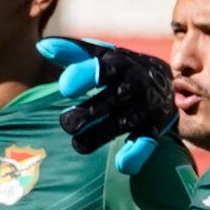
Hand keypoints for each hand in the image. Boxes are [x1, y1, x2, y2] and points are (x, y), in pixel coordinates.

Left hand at [41, 38, 176, 174]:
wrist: (166, 80)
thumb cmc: (120, 68)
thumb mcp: (101, 55)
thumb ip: (72, 52)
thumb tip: (43, 47)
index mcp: (118, 64)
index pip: (101, 70)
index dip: (83, 77)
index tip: (65, 89)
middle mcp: (135, 85)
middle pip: (109, 101)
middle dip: (85, 114)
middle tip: (66, 124)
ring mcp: (146, 107)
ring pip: (121, 124)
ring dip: (99, 136)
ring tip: (78, 145)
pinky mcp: (155, 127)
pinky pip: (146, 141)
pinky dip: (137, 153)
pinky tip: (122, 163)